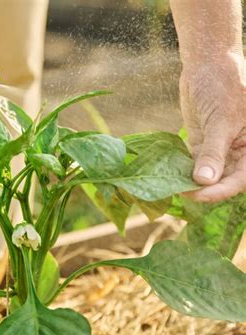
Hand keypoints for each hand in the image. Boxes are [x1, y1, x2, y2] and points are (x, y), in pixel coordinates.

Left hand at [180, 53, 245, 201]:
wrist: (208, 63)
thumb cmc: (224, 85)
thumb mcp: (222, 120)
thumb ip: (214, 152)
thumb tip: (205, 181)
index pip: (240, 179)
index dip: (220, 191)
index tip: (197, 195)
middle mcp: (239, 151)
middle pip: (223, 181)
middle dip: (204, 190)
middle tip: (180, 192)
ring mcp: (220, 148)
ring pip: (208, 175)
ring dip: (191, 183)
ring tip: (172, 187)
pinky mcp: (202, 144)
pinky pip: (194, 163)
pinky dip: (184, 170)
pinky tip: (171, 175)